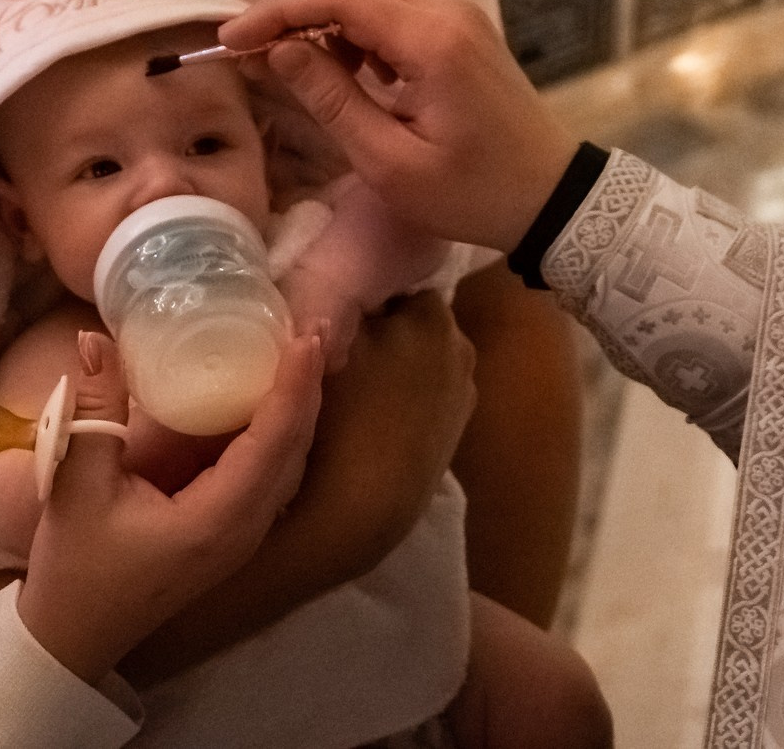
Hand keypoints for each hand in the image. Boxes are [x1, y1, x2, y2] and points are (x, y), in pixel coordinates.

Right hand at [17, 330, 322, 683]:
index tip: (307, 338)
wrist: (72, 638)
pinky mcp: (230, 535)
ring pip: (290, 465)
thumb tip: (96, 338)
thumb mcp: (78, 485)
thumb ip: (95, 412)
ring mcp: (242, 537)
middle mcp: (244, 530)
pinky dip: (281, 433)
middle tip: (316, 329)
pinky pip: (272, 476)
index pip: (272, 444)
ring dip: (300, 409)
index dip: (293, 389)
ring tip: (304, 354)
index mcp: (216, 520)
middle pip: (294, 451)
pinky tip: (272, 401)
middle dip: (308, 389)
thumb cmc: (75, 569)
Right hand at [222, 0, 579, 251]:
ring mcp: (459, 9)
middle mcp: (446, 6)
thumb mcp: (390, 165)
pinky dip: (361, 9)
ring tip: (301, 54)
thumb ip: (332, 101)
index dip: (277, 10)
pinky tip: (349, 59)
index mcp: (431, 40)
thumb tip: (279, 51)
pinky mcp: (462, 22)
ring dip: (329, 0)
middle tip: (257, 45)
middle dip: (296, 0)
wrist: (552, 195)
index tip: (233, 40)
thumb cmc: (473, 193)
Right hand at [289, 289, 476, 568]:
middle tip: (333, 349)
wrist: (365, 512)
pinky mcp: (454, 435)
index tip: (330, 310)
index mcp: (433, 316)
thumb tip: (325, 272)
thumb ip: (329, 296)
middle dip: (378, 328)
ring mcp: (462, 396)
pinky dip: (401, 401)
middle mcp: (461, 348)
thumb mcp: (321, 340)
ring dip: (390, 365)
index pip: (394, 279)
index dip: (359, 291)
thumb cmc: (339, 416)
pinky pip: (422, 398)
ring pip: (415, 360)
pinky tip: (367, 421)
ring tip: (348, 389)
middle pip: (407, 319)